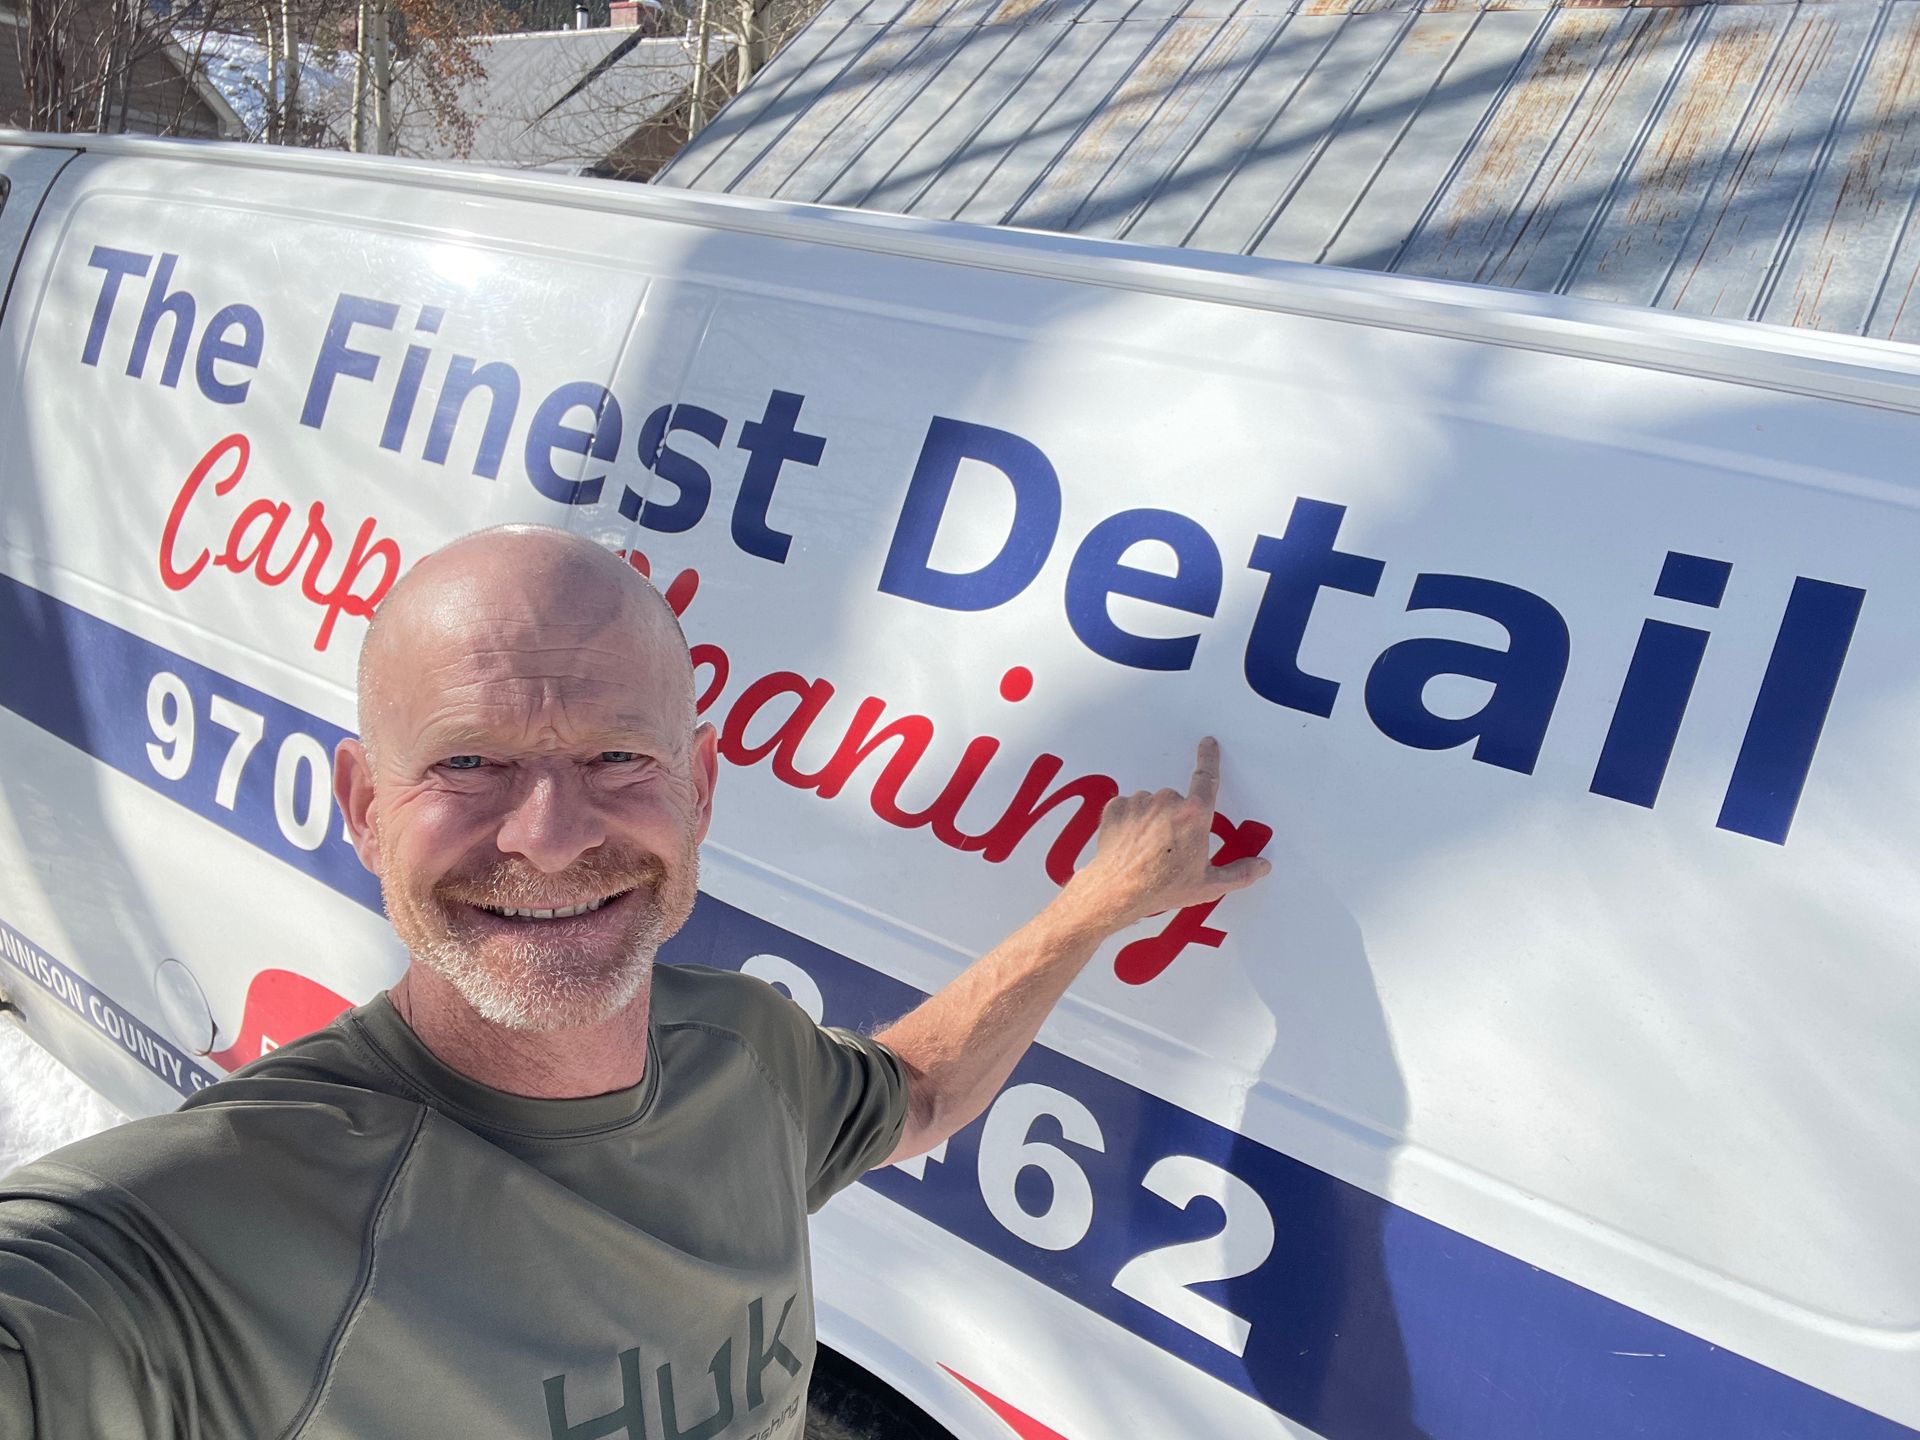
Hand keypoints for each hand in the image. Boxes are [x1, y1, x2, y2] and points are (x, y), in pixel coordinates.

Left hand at [1060, 737, 1271, 935]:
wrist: (1119, 890)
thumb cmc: (1161, 886)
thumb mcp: (1208, 884)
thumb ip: (1239, 872)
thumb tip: (1260, 866)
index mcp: (1194, 815)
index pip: (1207, 778)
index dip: (1209, 759)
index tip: (1209, 745)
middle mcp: (1167, 801)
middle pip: (1177, 802)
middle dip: (1176, 820)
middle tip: (1170, 848)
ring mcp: (1140, 802)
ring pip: (1151, 805)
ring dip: (1152, 821)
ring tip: (1149, 850)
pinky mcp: (1117, 807)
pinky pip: (1128, 808)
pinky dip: (1130, 822)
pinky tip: (1131, 844)